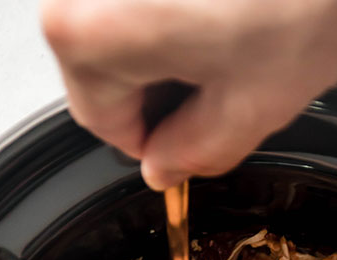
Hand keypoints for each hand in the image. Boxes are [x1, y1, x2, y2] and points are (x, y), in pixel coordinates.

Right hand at [41, 0, 336, 188]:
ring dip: (176, 35)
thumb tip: (165, 166)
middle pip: (102, 61)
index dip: (156, 140)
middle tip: (229, 78)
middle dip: (163, 81)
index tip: (192, 136)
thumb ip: (194, 153)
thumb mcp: (250, 107)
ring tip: (239, 26)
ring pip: (122, 18)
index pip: (101, 121)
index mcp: (85, 35)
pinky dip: (185, 0)